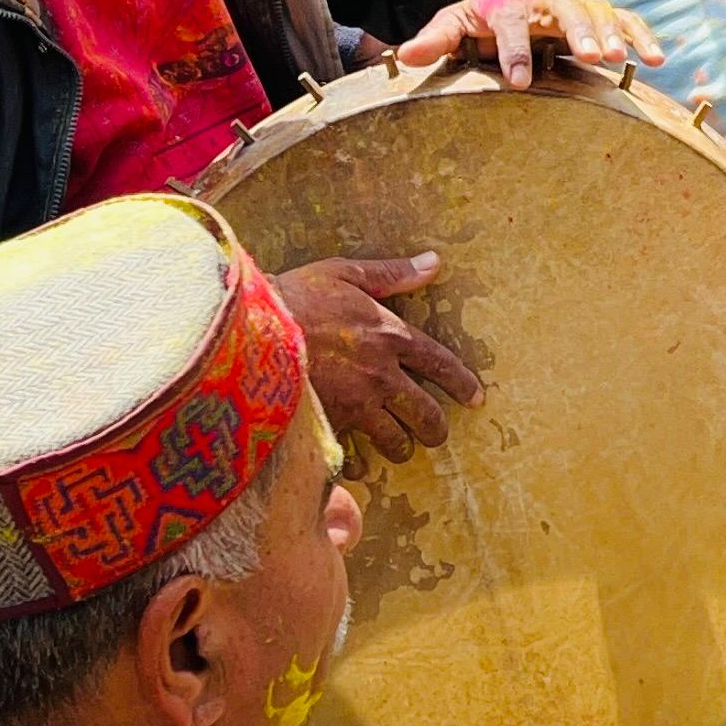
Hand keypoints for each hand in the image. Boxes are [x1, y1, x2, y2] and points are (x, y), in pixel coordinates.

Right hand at [275, 253, 482, 461]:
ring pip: (395, 440)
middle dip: (436, 429)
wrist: (249, 332)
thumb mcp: (344, 273)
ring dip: (401, 447)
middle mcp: (381, 375)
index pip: (440, 364)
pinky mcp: (329, 427)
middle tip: (437, 434)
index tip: (476, 398)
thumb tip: (433, 262)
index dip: (462, 383)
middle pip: (425, 414)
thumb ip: (391, 274)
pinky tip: (358, 464)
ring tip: (399, 449)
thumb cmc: (294, 296)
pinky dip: (359, 463)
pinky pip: (354, 456)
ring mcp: (356, 405)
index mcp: (390, 336)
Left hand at [396, 0, 664, 88]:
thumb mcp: (460, 21)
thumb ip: (437, 37)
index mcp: (511, 6)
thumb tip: (402, 57)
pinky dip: (643, 36)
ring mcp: (580, 5)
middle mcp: (549, 2)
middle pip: (565, 11)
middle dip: (578, 32)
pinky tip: (656, 59)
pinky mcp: (604, 13)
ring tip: (621, 59)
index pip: (512, 25)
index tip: (520, 81)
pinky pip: (629, 20)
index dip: (515, 52)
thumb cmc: (490, 14)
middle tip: (588, 57)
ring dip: (612, 33)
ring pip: (600, 13)